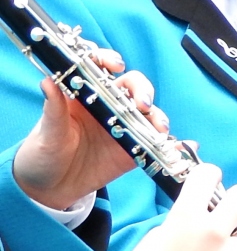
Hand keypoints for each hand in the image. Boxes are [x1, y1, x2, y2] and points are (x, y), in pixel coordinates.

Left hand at [13, 53, 158, 209]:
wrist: (48, 190)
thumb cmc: (41, 155)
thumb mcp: (46, 133)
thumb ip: (53, 109)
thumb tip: (48, 81)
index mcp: (82, 96)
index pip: (99, 69)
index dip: (110, 60)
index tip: (116, 66)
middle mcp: (106, 107)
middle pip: (133, 87)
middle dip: (143, 91)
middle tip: (142, 105)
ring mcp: (122, 128)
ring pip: (148, 114)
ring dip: (158, 117)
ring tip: (160, 130)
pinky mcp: (132, 150)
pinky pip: (156, 144)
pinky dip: (173, 144)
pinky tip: (182, 146)